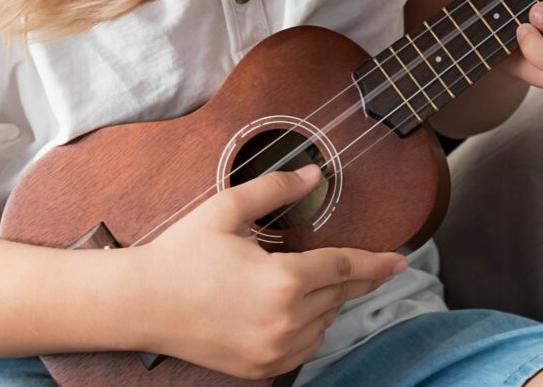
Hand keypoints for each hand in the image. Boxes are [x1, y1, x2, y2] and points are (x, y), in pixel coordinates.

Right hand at [129, 164, 406, 378]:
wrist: (141, 304)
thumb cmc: (182, 253)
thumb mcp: (227, 209)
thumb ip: (275, 189)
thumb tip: (313, 174)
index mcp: (282, 281)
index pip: (343, 268)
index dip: (375, 262)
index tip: (401, 259)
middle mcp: (284, 321)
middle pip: (339, 295)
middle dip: (354, 277)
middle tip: (370, 264)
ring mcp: (273, 350)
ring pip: (325, 323)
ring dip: (329, 301)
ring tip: (310, 280)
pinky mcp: (261, 367)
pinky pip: (306, 347)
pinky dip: (311, 327)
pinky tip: (296, 308)